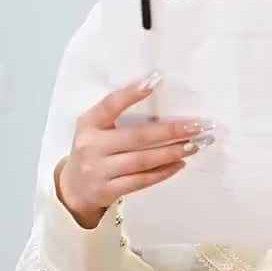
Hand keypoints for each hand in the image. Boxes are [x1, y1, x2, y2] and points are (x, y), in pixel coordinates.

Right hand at [57, 75, 212, 228]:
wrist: (74, 188)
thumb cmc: (93, 149)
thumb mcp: (95, 127)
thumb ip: (117, 114)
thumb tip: (157, 96)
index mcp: (89, 123)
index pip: (111, 104)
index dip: (132, 93)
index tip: (156, 80)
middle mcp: (92, 146)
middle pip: (138, 136)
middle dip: (172, 131)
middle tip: (197, 126)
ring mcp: (99, 170)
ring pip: (143, 161)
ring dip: (172, 152)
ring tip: (194, 145)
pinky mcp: (109, 190)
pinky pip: (142, 180)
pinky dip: (163, 172)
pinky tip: (179, 164)